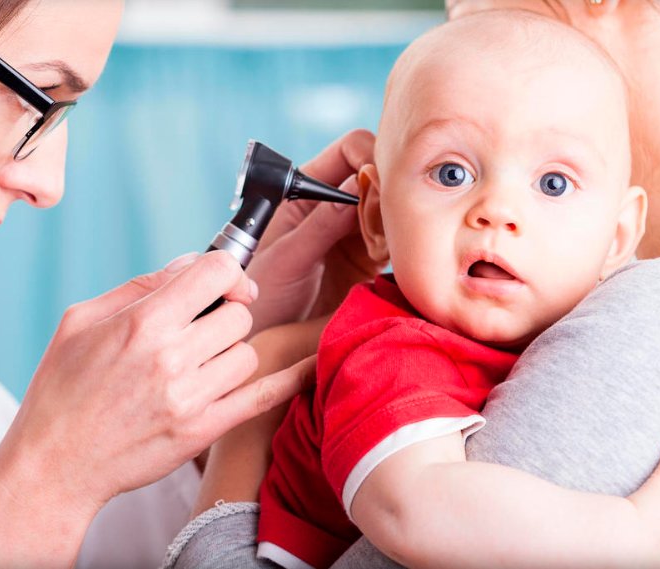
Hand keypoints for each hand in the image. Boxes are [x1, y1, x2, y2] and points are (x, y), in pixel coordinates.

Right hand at [0, 252, 311, 567]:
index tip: (221, 282)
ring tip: (203, 363)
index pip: (216, 271)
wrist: (54, 464)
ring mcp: (191, 398)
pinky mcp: (203, 431)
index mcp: (142, 323)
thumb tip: (188, 265)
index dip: (225, 270)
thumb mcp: (81, 320)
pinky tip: (309, 364)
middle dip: (226, 314)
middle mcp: (171, 358)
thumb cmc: (61, 390)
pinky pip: (264, 396)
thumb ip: (139, 287)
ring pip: (248, 353)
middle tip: (203, 328)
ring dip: (232, 352)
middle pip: (239, 314)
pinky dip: (290, 378)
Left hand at [245, 129, 384, 334]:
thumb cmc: (259, 295)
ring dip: (394, 222)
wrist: (262, 337)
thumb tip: (358, 183)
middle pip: (378, 175)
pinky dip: (399, 247)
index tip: (379, 185)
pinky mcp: (368, 258)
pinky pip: (395, 240)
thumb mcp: (286, 258)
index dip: (369, 158)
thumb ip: (321, 224)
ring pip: (392, 207)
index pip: (349, 150)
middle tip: (384, 223)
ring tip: (377, 249)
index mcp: (304, 188)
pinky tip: (383, 262)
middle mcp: (332, 203)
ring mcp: (352, 229)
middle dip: (388, 192)